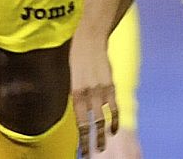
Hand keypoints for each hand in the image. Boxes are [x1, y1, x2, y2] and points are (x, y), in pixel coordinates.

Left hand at [71, 21, 119, 155]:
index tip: (81, 149)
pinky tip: (113, 130)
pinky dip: (114, 120)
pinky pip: (115, 108)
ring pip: (103, 119)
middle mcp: (88, 94)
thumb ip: (73, 93)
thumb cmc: (75, 55)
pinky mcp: (111, 86)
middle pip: (91, 124)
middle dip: (91, 141)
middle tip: (90, 154)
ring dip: (103, 135)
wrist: (90, 36)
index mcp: (75, 92)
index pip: (79, 121)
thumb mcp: (68, 75)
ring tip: (102, 147)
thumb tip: (74, 109)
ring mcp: (101, 90)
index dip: (81, 137)